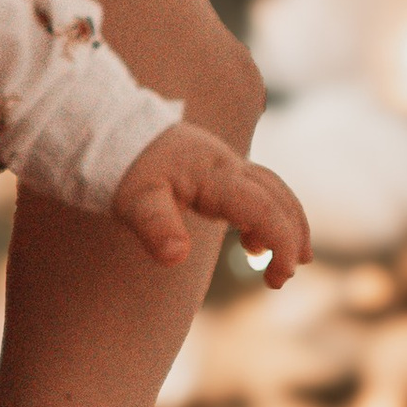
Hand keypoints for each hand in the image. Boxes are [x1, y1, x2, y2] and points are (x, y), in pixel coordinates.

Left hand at [110, 123, 310, 288]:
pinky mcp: (219, 170)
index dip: (281, 241)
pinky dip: (269, 215)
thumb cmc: (124, 167)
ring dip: (289, 223)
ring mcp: (227, 165)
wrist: (115, 129)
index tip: (279, 277)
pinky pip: (258, 190)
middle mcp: (229, 166)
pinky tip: (254, 244)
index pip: (263, 208)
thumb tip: (176, 257)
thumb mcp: (133, 200)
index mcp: (215, 174)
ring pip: (274, 191)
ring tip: (292, 261)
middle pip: (278, 197)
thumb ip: (156, 226)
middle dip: (292, 235)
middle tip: (285, 277)